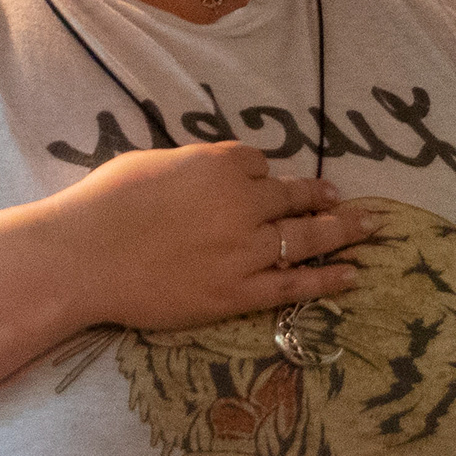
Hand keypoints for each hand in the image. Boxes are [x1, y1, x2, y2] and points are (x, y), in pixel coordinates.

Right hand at [38, 142, 377, 334]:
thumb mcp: (151, 163)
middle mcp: (242, 202)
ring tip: (372, 227)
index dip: (263, 175)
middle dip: (325, 198)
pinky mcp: (237, 292)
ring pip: (305, 237)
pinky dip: (327, 280)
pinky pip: (294, 285)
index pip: (258, 163)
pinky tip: (353, 275)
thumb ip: (191, 166)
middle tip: (352, 201)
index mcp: (218, 164)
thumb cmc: (103, 205)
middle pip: (294, 196)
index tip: (268, 183)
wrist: (82, 258)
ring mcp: (244, 249)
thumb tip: (209, 174)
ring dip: (343, 231)